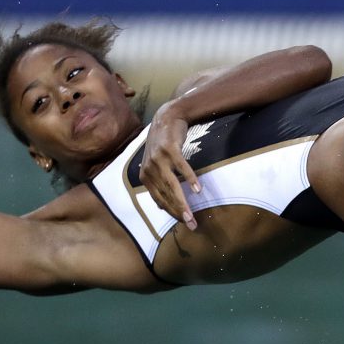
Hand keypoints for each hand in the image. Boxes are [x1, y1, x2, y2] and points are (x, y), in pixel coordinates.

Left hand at [139, 101, 202, 229]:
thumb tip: (159, 205)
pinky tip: (197, 190)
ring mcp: (159, 159)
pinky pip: (181, 168)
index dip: (172, 212)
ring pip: (172, 186)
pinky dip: (190, 179)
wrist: (167, 117)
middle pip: (166, 196)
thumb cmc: (163, 144)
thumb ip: (156, 183)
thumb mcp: (154, 164)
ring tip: (192, 215)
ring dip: (183, 202)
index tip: (184, 223)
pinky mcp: (171, 150)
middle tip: (191, 225)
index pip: (159, 200)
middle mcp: (149, 169)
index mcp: (145, 176)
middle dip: (179, 213)